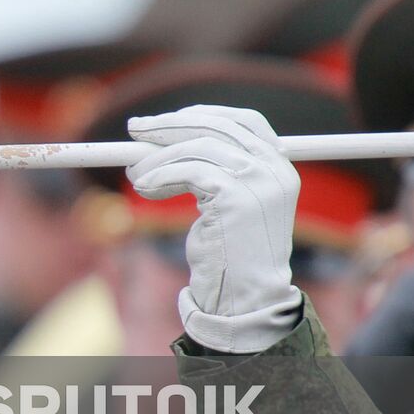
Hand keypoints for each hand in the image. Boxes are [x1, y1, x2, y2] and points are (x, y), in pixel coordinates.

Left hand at [126, 105, 303, 352]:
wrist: (243, 299)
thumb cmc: (227, 254)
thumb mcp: (224, 203)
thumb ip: (210, 169)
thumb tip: (157, 139)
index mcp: (279, 167)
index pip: (244, 120)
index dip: (203, 114)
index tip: (166, 121)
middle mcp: (275, 170)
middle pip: (217, 127)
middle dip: (169, 126)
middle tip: (134, 129)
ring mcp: (259, 182)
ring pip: (198, 147)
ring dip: (158, 158)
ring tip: (135, 176)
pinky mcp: (236, 197)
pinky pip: (189, 170)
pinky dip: (160, 174)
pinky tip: (144, 188)